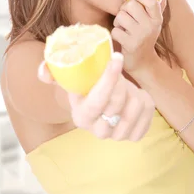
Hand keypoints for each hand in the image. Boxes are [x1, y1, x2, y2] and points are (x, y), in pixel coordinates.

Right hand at [38, 53, 154, 141]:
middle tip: (119, 70)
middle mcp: (99, 131)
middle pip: (118, 104)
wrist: (101, 105)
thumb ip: (52, 72)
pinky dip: (146, 100)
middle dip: (121, 82)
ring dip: (135, 90)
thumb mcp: (68, 79)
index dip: (108, 79)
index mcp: (81, 117)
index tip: (117, 57)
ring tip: (126, 85)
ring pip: (137, 107)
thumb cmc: (85, 88)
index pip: (97, 102)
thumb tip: (44, 72)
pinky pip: (149, 114)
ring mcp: (118, 136)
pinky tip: (137, 96)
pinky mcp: (135, 135)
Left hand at [111, 0, 168, 75]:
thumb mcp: (153, 21)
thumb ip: (154, 5)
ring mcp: (141, 36)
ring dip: (118, 22)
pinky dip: (115, 33)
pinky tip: (121, 38)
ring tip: (124, 28)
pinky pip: (115, 30)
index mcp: (157, 19)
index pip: (150, 0)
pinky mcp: (130, 44)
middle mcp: (151, 26)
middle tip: (126, 18)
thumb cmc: (144, 37)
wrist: (143, 63)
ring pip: (121, 16)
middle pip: (130, 5)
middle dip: (124, 10)